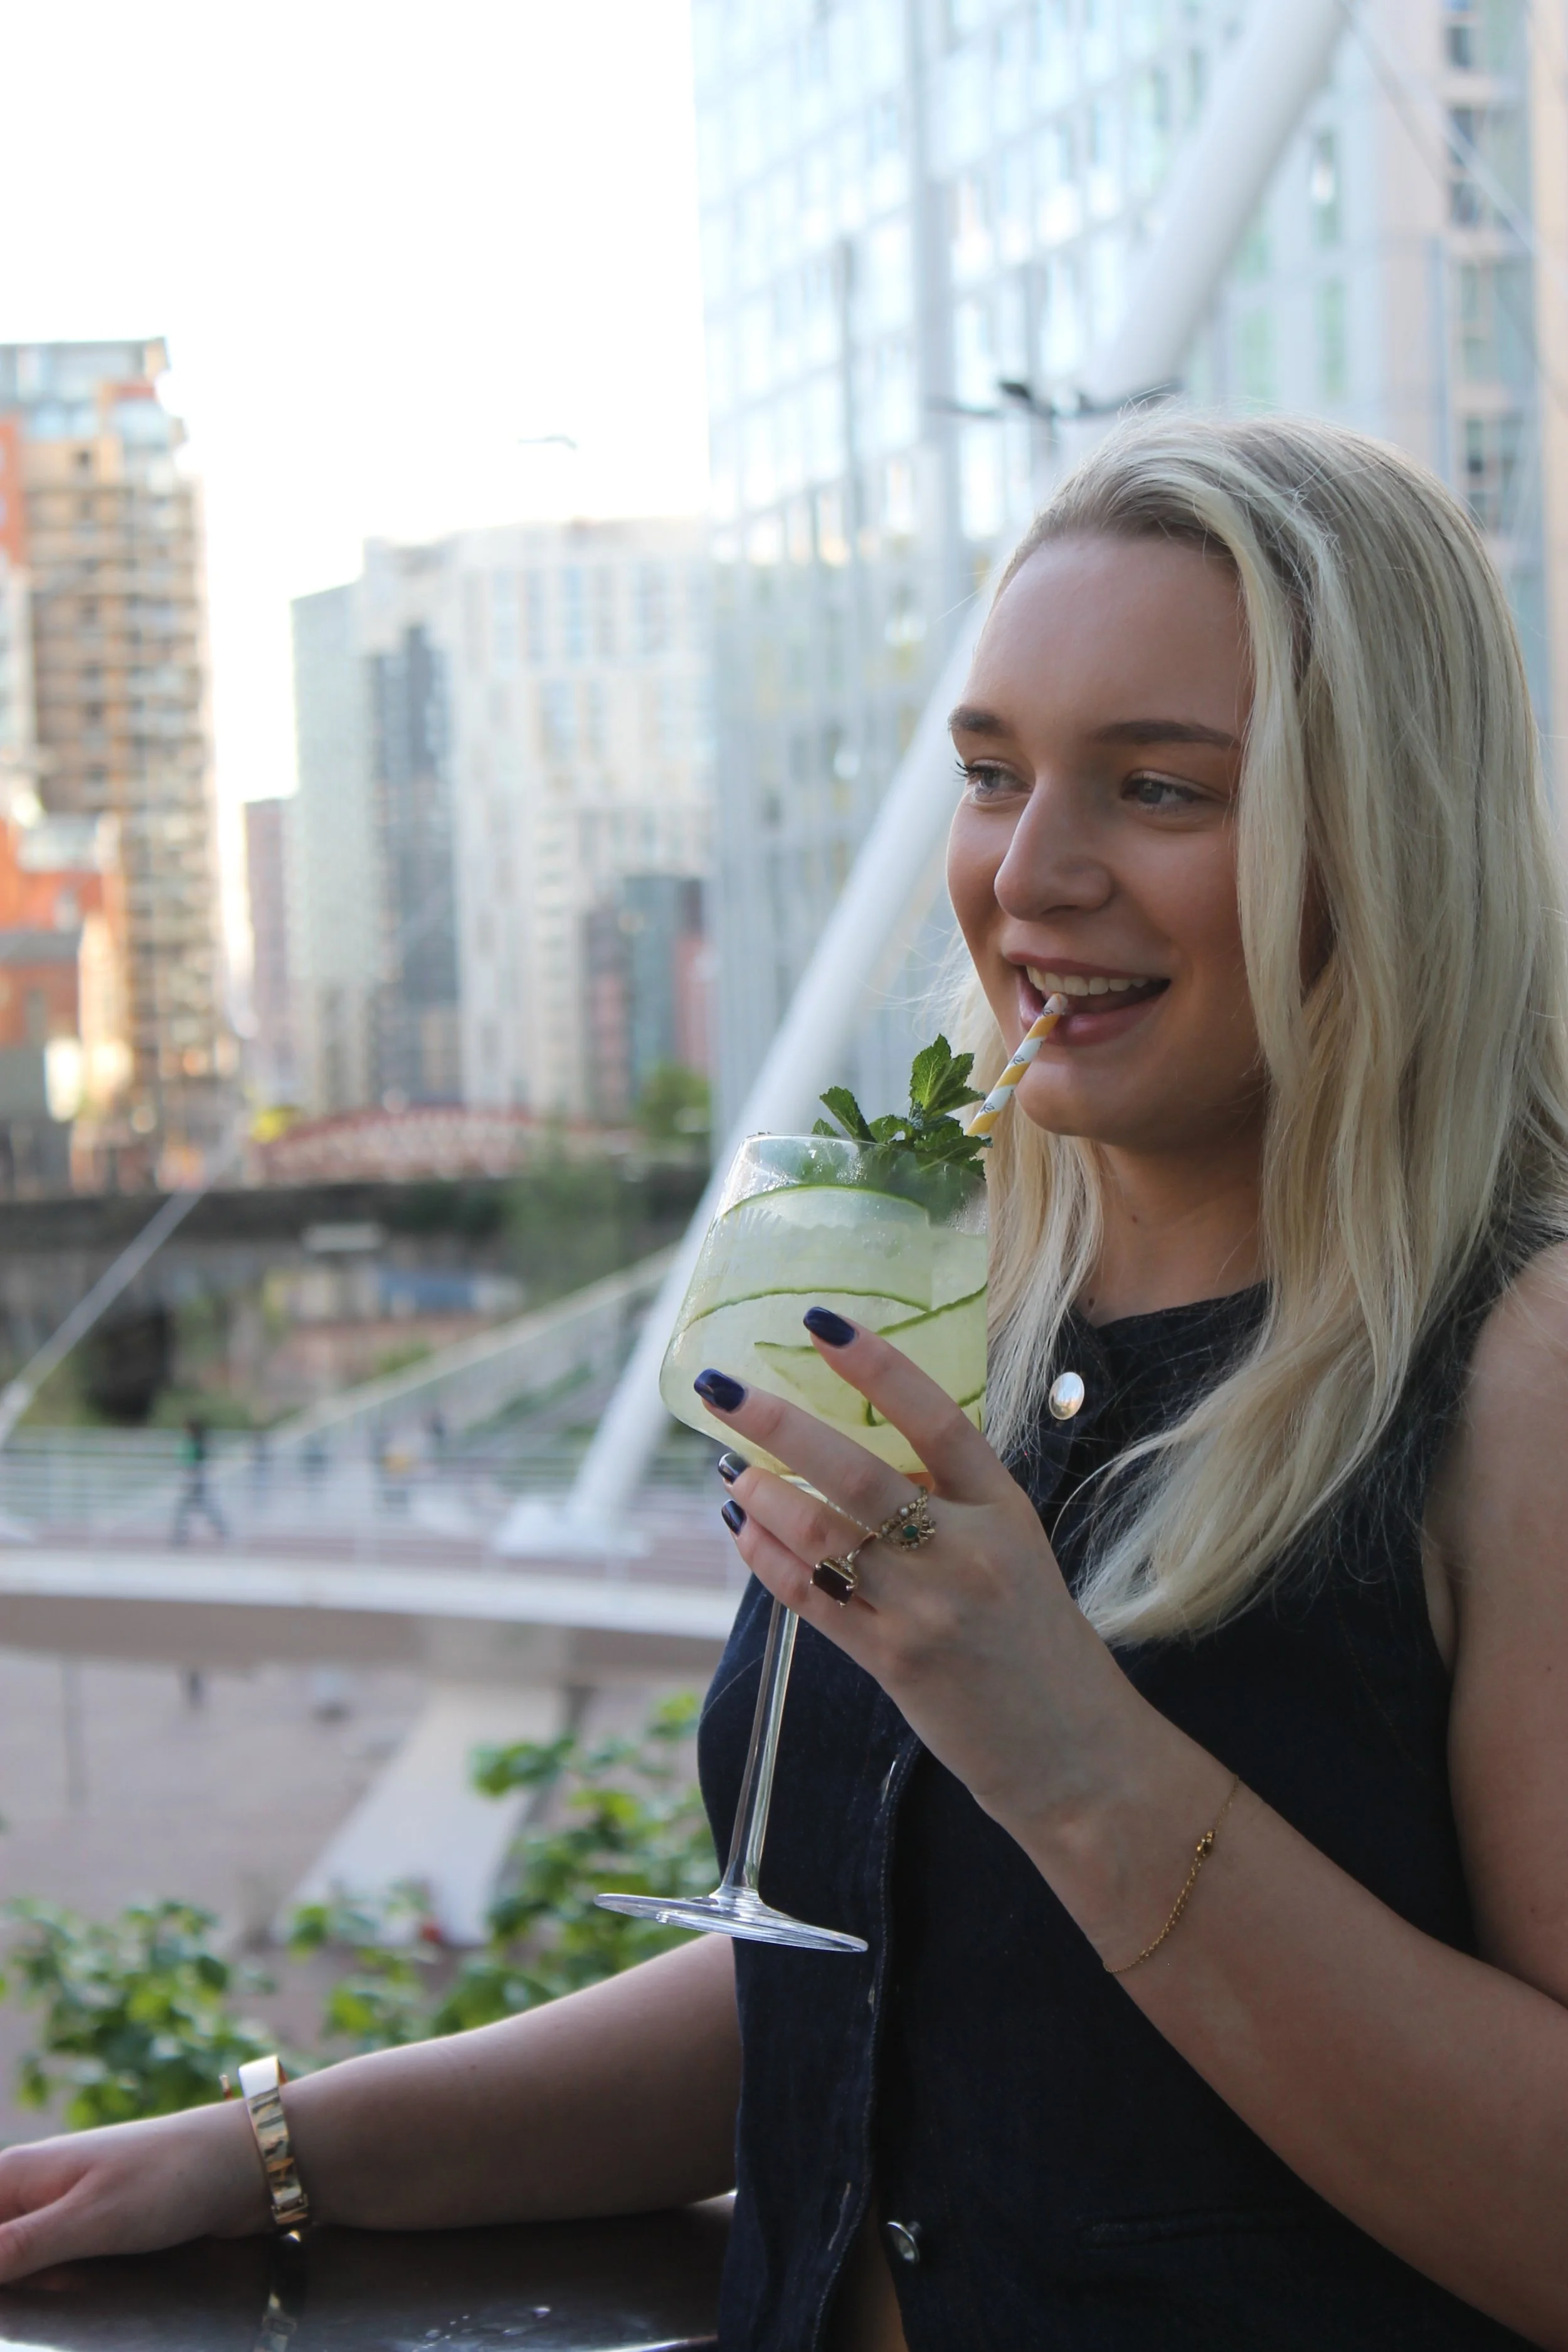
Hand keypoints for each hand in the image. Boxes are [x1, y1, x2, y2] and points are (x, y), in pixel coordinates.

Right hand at [0, 2099, 269, 2283]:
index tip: (17, 2285)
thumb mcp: (88, 2220)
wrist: (245, 2165)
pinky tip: (67, 2297)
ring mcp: (59, 2209)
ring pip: (16, 2265)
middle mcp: (28, 2189)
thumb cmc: (169, 2179)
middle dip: (11, 2286)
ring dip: (31, 2289)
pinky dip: (51, 2287)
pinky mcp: (88, 2228)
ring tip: (78, 2283)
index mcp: (14, 2175)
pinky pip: (48, 2267)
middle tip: (61, 2282)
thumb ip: (17, 2250)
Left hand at [699, 1314, 1141, 1836]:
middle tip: (720, 1389)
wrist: (1070, 1749)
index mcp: (1004, 1508)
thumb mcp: (1013, 1546)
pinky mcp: (895, 1664)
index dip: (877, 1366)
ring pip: (823, 1538)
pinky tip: (742, 1527)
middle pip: (859, 1474)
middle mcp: (967, 1552)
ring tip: (728, 1462)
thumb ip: (948, 1497)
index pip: (937, 1418)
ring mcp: (928, 1611)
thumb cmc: (1034, 1636)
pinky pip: (814, 1599)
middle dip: (780, 1424)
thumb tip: (857, 1440)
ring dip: (763, 1494)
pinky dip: (768, 1558)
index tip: (820, 1322)